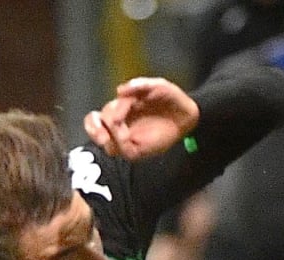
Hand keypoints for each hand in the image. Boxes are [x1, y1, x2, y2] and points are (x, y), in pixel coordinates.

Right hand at [84, 78, 198, 159]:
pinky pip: (124, 151)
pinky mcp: (139, 150)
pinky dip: (122, 146)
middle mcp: (121, 124)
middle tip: (102, 133)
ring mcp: (129, 138)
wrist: (187, 114)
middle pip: (96, 130)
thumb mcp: (157, 85)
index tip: (111, 113)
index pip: (98, 116)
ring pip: (107, 144)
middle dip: (95, 130)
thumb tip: (119, 91)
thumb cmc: (171, 98)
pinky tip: (128, 139)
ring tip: (120, 134)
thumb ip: (139, 85)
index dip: (99, 117)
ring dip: (110, 138)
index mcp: (120, 108)